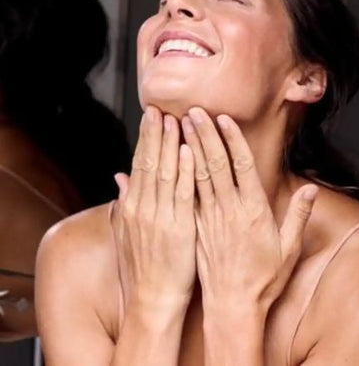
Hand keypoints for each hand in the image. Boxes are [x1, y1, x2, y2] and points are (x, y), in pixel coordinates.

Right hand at [110, 106, 196, 313]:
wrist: (152, 299)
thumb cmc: (143, 266)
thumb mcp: (127, 233)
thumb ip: (125, 202)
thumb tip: (120, 177)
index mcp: (131, 207)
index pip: (138, 164)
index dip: (145, 139)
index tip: (150, 116)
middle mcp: (142, 208)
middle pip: (149, 163)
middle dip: (154, 134)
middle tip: (159, 108)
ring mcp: (160, 217)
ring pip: (164, 173)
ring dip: (169, 144)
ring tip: (174, 119)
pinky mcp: (179, 227)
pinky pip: (182, 194)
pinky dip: (184, 171)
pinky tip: (188, 151)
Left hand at [181, 107, 316, 312]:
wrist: (233, 307)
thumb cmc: (263, 280)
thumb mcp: (289, 249)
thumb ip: (299, 216)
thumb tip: (312, 190)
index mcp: (254, 210)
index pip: (241, 165)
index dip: (231, 139)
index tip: (222, 118)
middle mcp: (229, 210)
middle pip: (215, 164)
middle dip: (204, 135)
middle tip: (193, 111)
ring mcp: (209, 218)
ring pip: (197, 175)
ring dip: (189, 148)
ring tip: (180, 125)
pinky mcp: (195, 228)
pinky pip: (186, 195)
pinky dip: (180, 174)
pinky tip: (173, 159)